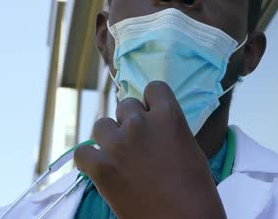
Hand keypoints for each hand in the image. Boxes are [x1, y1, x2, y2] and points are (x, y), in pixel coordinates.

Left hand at [74, 81, 226, 218]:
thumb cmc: (195, 190)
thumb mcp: (189, 147)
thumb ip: (168, 128)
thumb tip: (151, 124)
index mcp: (168, 115)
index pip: (153, 87)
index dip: (152, 103)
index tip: (152, 117)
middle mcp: (140, 123)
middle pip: (125, 105)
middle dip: (130, 122)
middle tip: (138, 144)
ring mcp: (118, 145)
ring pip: (102, 125)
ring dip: (109, 138)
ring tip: (119, 157)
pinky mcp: (101, 168)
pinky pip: (82, 152)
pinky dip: (89, 160)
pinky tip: (101, 169)